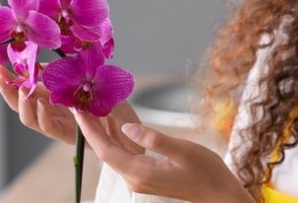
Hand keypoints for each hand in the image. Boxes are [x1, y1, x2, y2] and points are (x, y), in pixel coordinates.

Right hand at [0, 64, 142, 154]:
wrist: (131, 125)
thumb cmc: (111, 101)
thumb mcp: (87, 80)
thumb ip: (63, 75)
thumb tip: (41, 65)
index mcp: (54, 98)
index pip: (25, 90)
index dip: (12, 81)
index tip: (1, 68)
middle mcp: (53, 112)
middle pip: (21, 105)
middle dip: (8, 92)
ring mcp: (61, 124)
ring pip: (30, 119)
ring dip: (22, 105)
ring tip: (21, 90)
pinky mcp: (71, 135)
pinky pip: (51, 129)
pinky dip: (44, 117)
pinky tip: (42, 104)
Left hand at [73, 110, 253, 202]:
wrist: (219, 193)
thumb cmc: (206, 171)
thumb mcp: (182, 150)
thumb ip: (153, 138)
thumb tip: (126, 128)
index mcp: (140, 173)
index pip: (106, 150)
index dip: (89, 130)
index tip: (78, 110)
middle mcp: (135, 179)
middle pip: (106, 151)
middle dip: (92, 128)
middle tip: (81, 103)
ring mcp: (140, 179)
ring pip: (115, 153)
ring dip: (103, 132)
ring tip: (94, 109)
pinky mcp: (147, 176)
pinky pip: (125, 155)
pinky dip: (118, 139)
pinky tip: (116, 124)